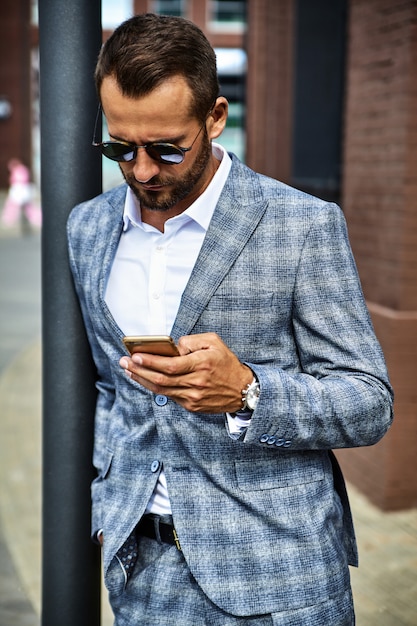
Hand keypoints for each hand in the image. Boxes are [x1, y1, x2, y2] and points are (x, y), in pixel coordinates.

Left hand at [119, 332, 252, 413]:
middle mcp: (197, 382)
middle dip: (139, 370)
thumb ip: (192, 340)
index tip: (135, 355)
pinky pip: (169, 396)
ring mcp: (193, 397)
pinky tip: (144, 379)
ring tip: (129, 370)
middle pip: (161, 379)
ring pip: (162, 389)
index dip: (150, 362)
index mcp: (202, 364)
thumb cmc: (226, 362)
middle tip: (124, 362)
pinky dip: (154, 387)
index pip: (170, 365)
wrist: (243, 390)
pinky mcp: (192, 406)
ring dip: (142, 380)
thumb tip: (172, 346)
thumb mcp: (214, 342)